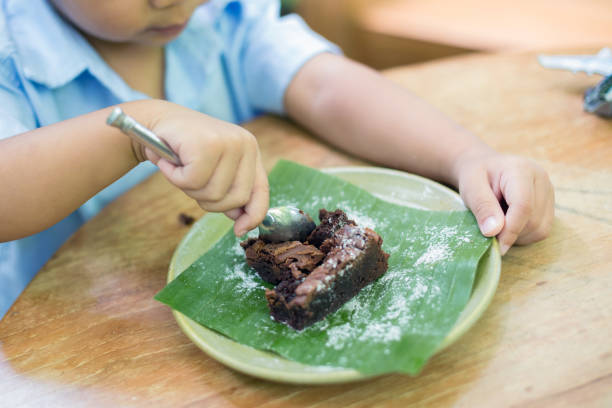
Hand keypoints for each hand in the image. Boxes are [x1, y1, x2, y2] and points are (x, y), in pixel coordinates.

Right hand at [138, 102, 268, 235]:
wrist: (155, 121)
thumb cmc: (184, 150)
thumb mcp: (213, 171)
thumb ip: (229, 191)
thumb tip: (241, 221)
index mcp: (250, 151)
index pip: (261, 191)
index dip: (253, 215)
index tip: (239, 231)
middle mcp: (245, 144)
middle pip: (236, 198)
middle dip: (209, 201)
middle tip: (190, 183)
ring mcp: (229, 142)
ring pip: (213, 192)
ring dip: (188, 188)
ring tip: (178, 169)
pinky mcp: (208, 143)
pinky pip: (193, 181)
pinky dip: (175, 178)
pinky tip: (168, 162)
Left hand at [454, 151, 553, 254]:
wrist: (485, 168)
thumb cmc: (476, 175)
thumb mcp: (471, 187)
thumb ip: (482, 206)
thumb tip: (493, 232)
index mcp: (521, 170)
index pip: (523, 206)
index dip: (511, 230)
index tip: (496, 246)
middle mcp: (541, 180)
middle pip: (533, 220)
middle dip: (511, 234)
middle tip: (489, 231)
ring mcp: (548, 192)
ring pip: (540, 229)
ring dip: (517, 237)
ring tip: (498, 224)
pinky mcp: (549, 205)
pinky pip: (541, 230)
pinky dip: (523, 235)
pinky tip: (508, 225)